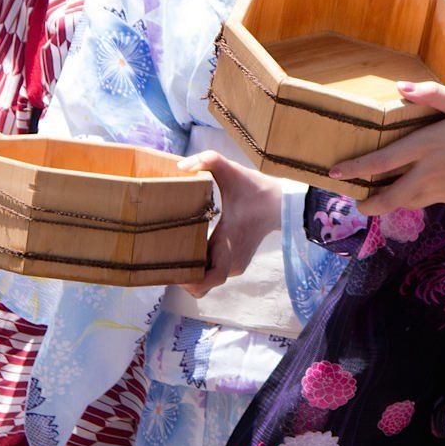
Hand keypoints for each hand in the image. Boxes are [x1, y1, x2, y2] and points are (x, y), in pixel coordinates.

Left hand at [176, 151, 282, 296]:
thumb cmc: (255, 189)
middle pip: (201, 286)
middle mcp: (232, 262)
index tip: (172, 271)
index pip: (207, 280)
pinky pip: (213, 274)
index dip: (188, 282)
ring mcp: (235, 265)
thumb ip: (208, 160)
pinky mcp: (236, 263)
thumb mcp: (232, 170)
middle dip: (182, 279)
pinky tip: (190, 251)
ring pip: (207, 281)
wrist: (280, 203)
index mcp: (227, 245)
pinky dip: (201, 269)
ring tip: (173, 255)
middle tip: (164, 261)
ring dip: (191, 274)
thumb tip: (182, 166)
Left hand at [334, 82, 444, 215]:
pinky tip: (422, 188)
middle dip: (369, 203)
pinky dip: (419, 197)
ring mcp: (441, 191)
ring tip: (382, 198)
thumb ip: (432, 94)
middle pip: (390, 197)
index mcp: (426, 146)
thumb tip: (400, 87)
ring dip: (390, 203)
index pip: (383, 161)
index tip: (336, 173)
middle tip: (357, 202)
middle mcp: (428, 173)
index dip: (357, 168)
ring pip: (407, 203)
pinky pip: (429, 200)